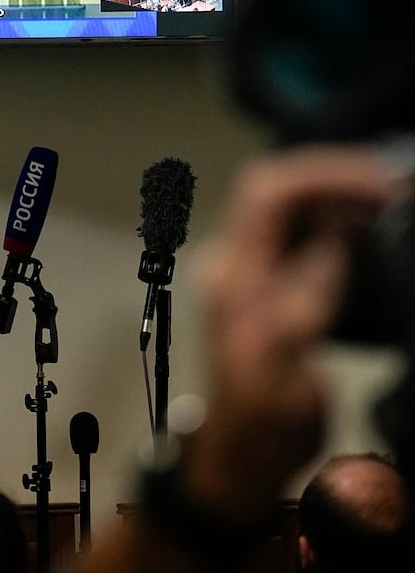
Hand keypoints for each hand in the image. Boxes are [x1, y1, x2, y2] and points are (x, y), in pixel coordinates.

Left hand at [182, 144, 410, 520]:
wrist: (242, 451)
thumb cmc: (259, 422)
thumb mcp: (280, 378)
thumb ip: (297, 313)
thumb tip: (327, 252)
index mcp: (233, 277)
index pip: (265, 196)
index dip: (320, 174)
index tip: (376, 182)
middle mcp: (234, 261)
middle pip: (276, 188)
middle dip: (332, 174)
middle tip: (391, 184)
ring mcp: (249, 267)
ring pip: (288, 203)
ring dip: (336, 190)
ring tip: (389, 195)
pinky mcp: (269, 279)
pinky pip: (299, 228)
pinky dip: (336, 214)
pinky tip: (369, 222)